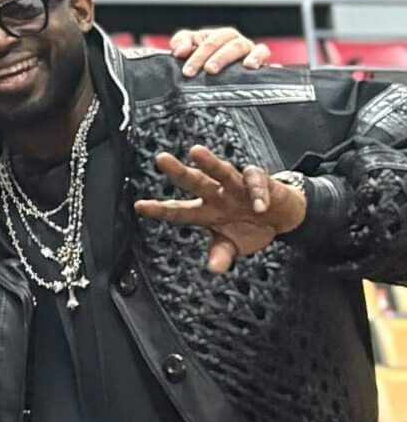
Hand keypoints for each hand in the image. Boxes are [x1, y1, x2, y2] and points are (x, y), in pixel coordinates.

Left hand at [135, 145, 305, 273]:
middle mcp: (217, 195)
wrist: (281, 216)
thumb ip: (222, 254)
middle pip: (194, 181)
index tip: (140, 206)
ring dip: (209, 163)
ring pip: (221, 171)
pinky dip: (257, 193)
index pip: (178, 211)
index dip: (160, 209)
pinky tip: (259, 206)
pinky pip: (256, 182)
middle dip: (178, 171)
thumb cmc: (250, 227)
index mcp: (206, 212)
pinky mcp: (260, 180)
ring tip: (196, 153)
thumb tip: (214, 269)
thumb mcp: (234, 246)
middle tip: (161, 159)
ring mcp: (237, 186)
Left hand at [169, 27, 272, 75]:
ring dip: (229, 57)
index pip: (207, 42)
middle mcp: (233, 40)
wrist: (219, 80)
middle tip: (207, 70)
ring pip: (240, 46)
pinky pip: (263, 52)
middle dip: (214, 57)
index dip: (197, 56)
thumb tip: (181, 50)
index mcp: (216, 36)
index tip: (187, 71)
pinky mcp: (260, 59)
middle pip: (224, 43)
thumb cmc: (202, 61)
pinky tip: (250, 66)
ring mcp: (247, 48)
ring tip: (221, 69)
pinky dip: (257, 56)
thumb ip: (180, 43)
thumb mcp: (187, 50)